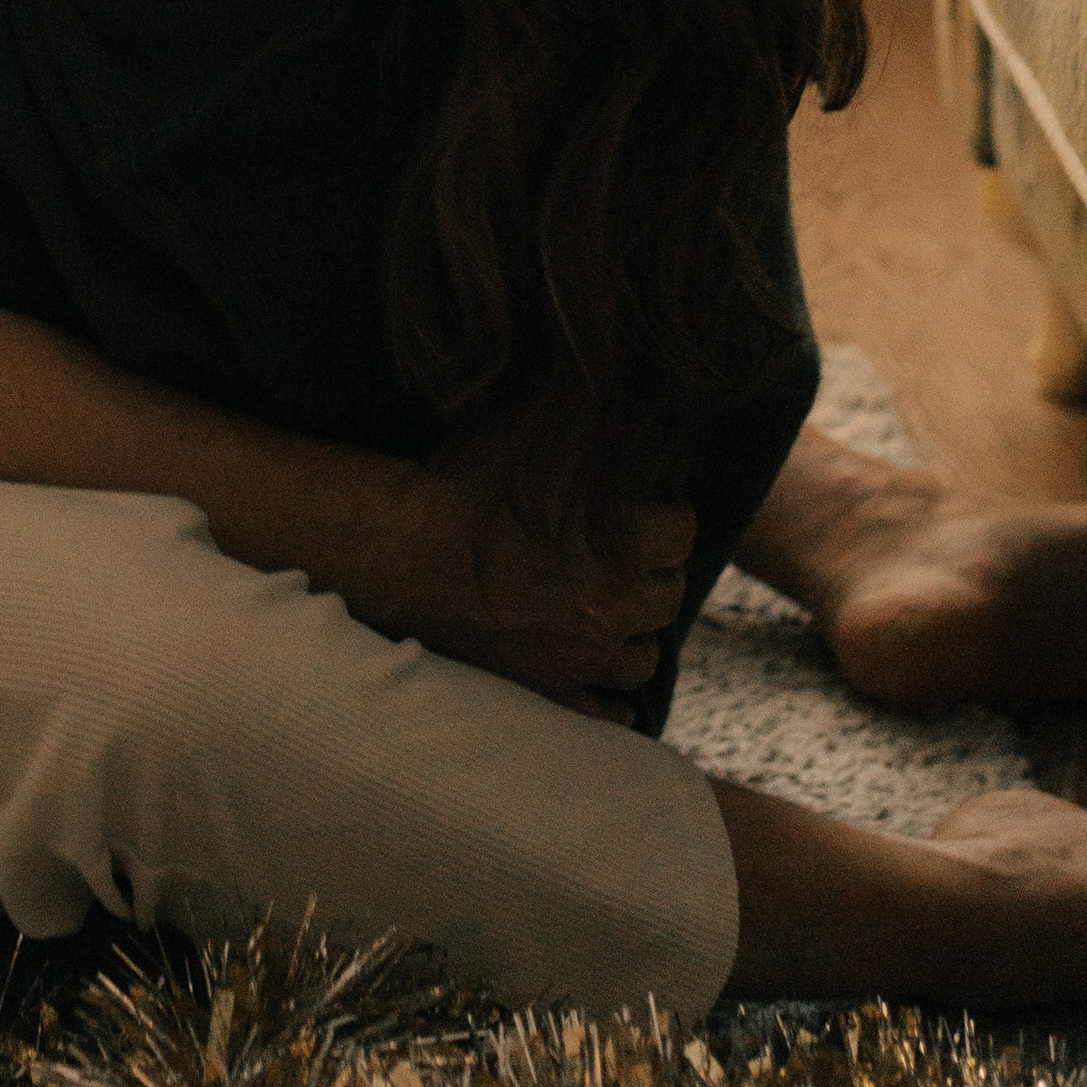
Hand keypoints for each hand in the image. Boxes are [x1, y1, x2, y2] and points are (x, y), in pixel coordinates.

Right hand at [343, 443, 694, 719]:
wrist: (400, 556)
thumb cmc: (461, 484)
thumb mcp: (526, 428)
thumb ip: (582, 409)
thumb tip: (619, 371)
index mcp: (624, 542)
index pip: (686, 532)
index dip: (669, 514)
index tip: (651, 505)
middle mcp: (614, 605)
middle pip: (671, 594)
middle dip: (656, 570)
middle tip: (629, 552)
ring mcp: (582, 657)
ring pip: (646, 657)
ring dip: (638, 631)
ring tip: (616, 609)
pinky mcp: (548, 691)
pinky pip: (608, 715)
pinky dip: (615, 700)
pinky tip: (605, 676)